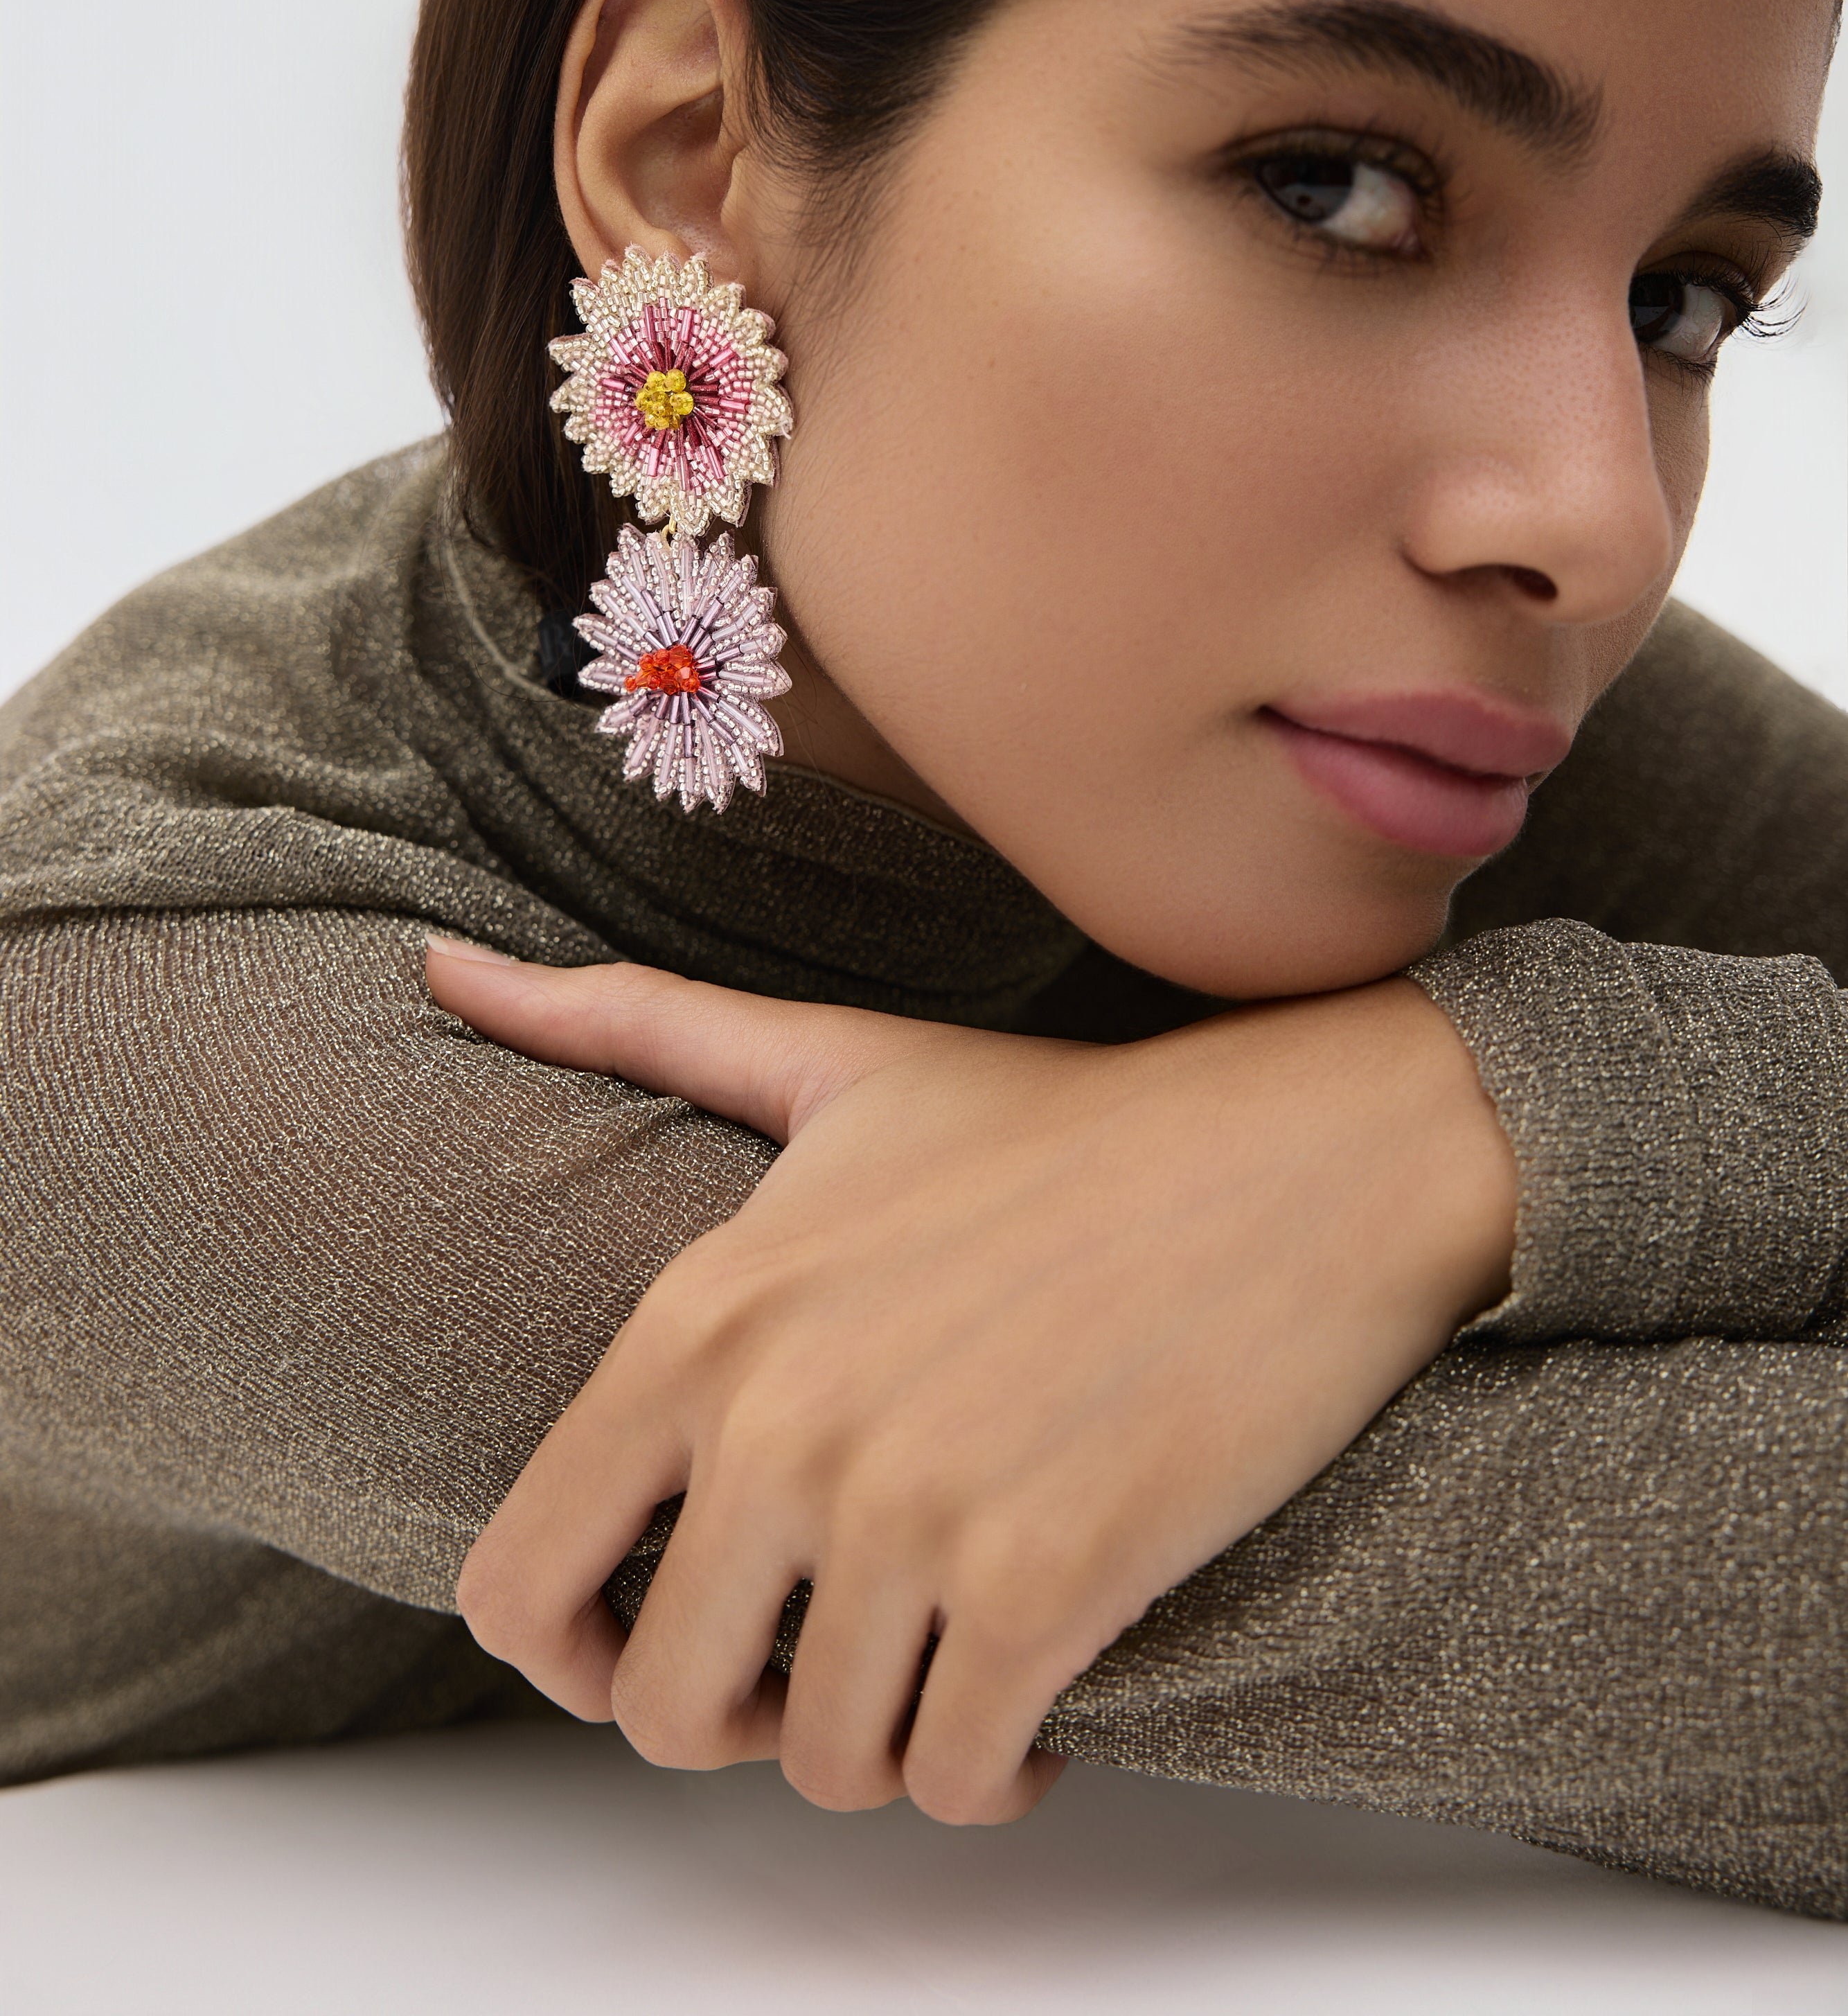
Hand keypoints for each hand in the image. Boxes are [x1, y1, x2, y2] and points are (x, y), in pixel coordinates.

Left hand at [426, 945, 1514, 1823]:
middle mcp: (781, 1424)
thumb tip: (439, 971)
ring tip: (943, 1658)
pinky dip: (993, 1771)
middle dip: (735, 1718)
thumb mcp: (830, 1058)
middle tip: (828, 1656)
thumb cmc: (1066, 1121)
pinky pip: (961, 1776)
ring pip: (823, 1761)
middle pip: (661, 1710)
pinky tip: (1036, 1696)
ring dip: (882, 1741)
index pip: (519, 1582)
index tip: (659, 1637)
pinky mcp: (1047, 1588)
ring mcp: (911, 1512)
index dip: (570, 1652)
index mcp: (703, 1316)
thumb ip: (628, 1024)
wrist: (1305, 1154)